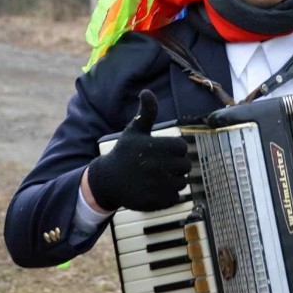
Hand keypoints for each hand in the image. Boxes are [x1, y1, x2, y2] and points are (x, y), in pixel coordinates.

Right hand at [87, 90, 190, 211]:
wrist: (107, 180)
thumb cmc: (124, 153)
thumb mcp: (134, 131)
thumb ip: (146, 112)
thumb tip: (146, 91)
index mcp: (156, 146)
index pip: (182, 147)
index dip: (175, 149)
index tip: (164, 151)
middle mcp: (158, 166)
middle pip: (185, 165)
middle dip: (176, 165)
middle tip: (163, 165)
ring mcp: (157, 185)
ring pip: (182, 182)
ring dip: (174, 180)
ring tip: (160, 177)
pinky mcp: (156, 201)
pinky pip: (175, 197)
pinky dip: (169, 195)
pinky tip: (157, 189)